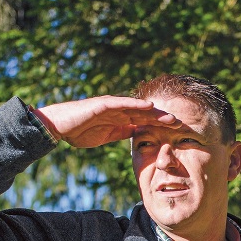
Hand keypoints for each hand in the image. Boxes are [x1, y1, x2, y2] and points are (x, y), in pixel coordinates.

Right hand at [34, 96, 180, 148]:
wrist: (58, 126)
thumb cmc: (78, 132)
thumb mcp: (105, 137)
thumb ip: (120, 133)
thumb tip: (136, 135)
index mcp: (120, 120)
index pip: (144, 122)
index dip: (160, 127)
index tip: (176, 133)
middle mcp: (118, 111)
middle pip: (145, 114)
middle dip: (163, 119)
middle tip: (181, 123)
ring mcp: (112, 106)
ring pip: (138, 108)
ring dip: (155, 112)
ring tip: (171, 116)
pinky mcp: (103, 104)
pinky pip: (123, 104)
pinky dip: (136, 104)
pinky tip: (150, 106)